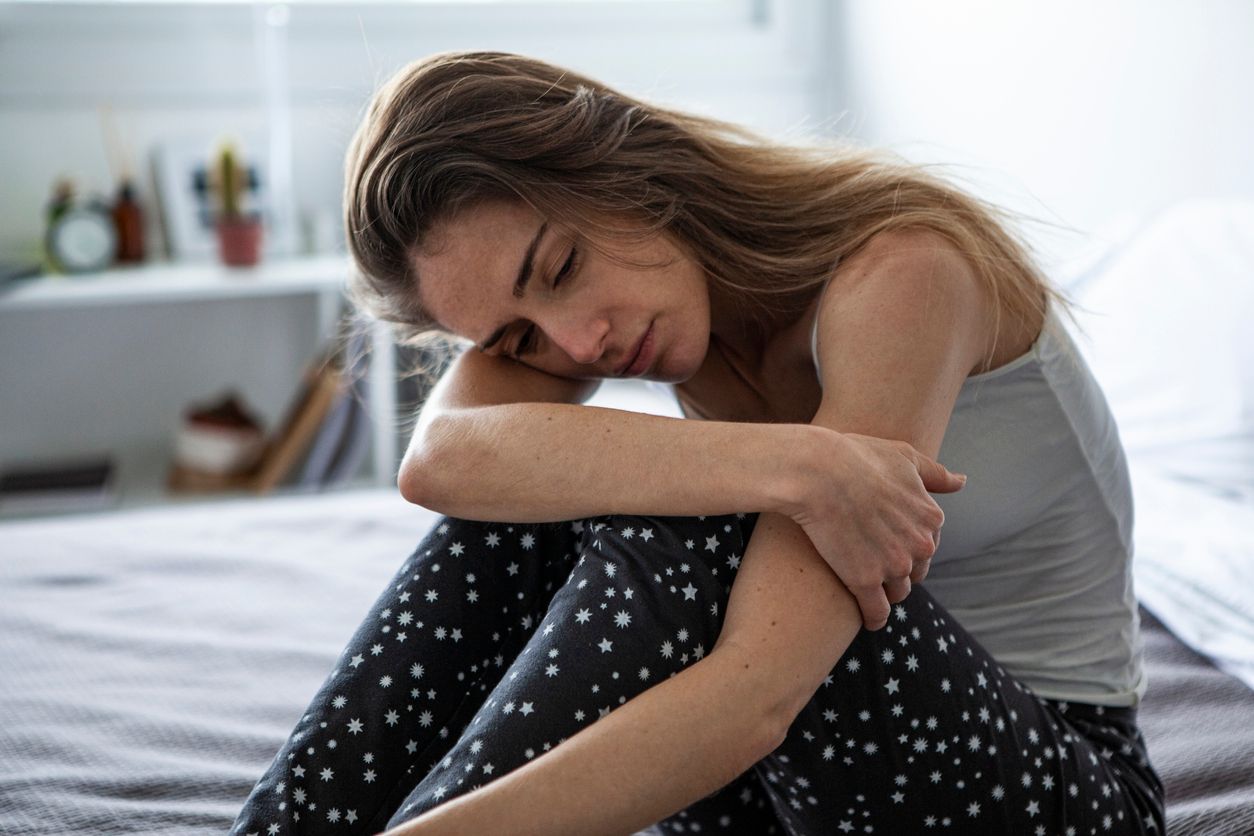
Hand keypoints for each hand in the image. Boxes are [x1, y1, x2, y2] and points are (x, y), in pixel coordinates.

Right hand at [787, 430, 965, 630]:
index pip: (928, 545)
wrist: (819, 471)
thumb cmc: (857, 457)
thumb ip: (935, 474)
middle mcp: (919, 545)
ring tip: (866, 587)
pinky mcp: (864, 581)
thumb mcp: (904, 456)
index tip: (887, 541)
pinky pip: (876, 612)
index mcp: (931, 517)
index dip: (906, 544)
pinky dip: (873, 618)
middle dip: (898, 569)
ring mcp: (892, 566)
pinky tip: (867, 619)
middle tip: (873, 562)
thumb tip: (961, 482)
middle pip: (914, 572)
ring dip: (884, 592)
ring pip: (897, 593)